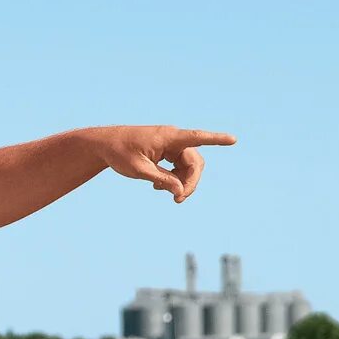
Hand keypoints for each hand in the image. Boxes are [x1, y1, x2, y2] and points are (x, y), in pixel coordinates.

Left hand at [97, 125, 236, 202]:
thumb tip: (179, 191)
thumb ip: (161, 180)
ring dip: (181, 182)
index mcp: (167, 138)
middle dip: (190, 182)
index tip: (233, 139)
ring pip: (187, 166)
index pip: (196, 137)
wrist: (105, 145)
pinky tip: (158, 188)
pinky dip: (173, 178)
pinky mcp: (166, 151)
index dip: (216, 139)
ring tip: (167, 195)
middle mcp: (172, 139)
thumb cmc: (120, 153)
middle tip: (178, 200)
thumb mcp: (139, 170)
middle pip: (194, 162)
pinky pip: (178, 166)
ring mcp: (170, 145)